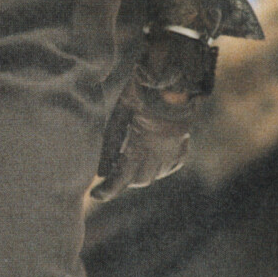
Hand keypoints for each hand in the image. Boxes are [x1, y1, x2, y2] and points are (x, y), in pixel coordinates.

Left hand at [91, 29, 215, 201]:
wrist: (173, 81)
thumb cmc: (141, 94)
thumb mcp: (120, 115)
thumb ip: (111, 144)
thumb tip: (102, 171)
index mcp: (140, 147)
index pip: (121, 178)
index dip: (107, 190)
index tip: (95, 195)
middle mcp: (158, 155)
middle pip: (138, 180)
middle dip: (124, 179)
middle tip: (113, 168)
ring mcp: (172, 152)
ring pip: (153, 175)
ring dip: (140, 173)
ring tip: (131, 158)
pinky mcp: (182, 147)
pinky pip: (169, 166)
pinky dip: (158, 166)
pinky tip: (151, 155)